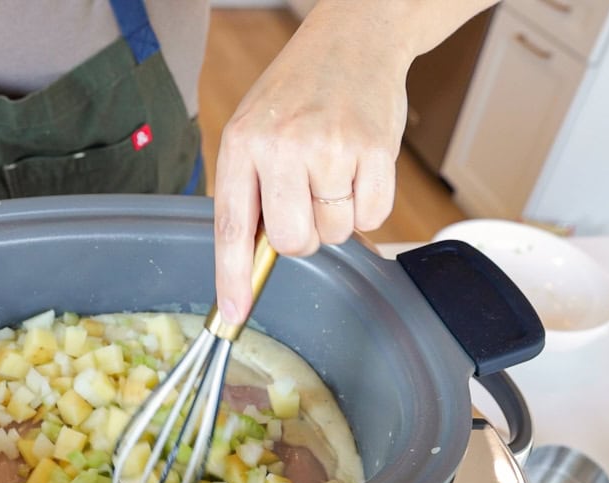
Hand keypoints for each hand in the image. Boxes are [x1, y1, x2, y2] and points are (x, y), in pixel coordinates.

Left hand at [212, 7, 411, 324]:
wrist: (352, 40)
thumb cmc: (296, 94)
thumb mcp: (251, 131)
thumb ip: (248, 191)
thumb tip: (252, 262)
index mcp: (242, 144)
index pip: (232, 227)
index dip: (233, 278)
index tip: (234, 316)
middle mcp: (283, 146)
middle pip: (294, 242)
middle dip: (303, 235)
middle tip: (305, 200)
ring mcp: (332, 147)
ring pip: (336, 233)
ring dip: (337, 216)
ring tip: (332, 170)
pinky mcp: (376, 150)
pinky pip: (373, 217)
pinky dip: (368, 205)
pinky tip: (358, 168)